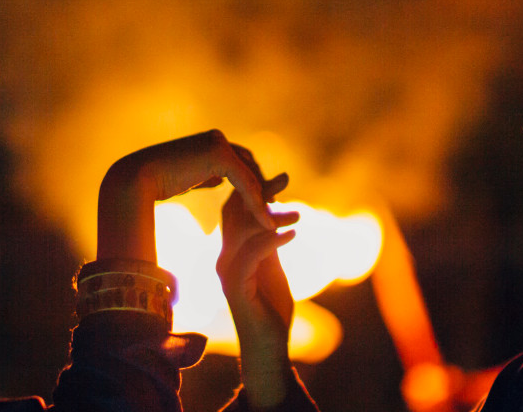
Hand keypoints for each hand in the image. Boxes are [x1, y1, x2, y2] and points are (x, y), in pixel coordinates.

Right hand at [96, 129, 274, 262]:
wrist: (135, 179)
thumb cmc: (154, 183)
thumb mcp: (187, 178)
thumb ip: (205, 175)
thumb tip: (218, 180)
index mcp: (209, 141)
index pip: (241, 163)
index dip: (253, 185)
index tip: (261, 208)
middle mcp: (216, 138)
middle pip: (251, 167)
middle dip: (263, 192)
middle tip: (272, 216)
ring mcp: (219, 143)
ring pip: (250, 176)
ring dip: (262, 201)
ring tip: (270, 224)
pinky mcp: (220, 154)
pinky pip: (245, 183)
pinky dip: (256, 204)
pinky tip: (264, 223)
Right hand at [217, 152, 297, 408]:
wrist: (268, 347)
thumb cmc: (271, 308)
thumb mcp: (272, 267)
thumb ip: (269, 242)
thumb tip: (278, 214)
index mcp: (230, 251)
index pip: (236, 211)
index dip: (254, 191)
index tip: (280, 176)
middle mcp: (224, 257)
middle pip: (234, 213)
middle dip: (259, 193)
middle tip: (284, 178)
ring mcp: (227, 271)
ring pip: (242, 230)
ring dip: (271, 216)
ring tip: (299, 213)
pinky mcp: (236, 287)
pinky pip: (252, 255)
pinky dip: (272, 240)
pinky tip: (293, 234)